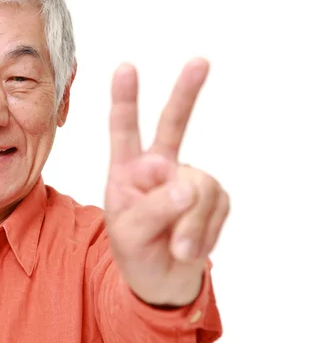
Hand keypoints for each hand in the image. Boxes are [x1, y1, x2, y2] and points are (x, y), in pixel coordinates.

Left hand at [104, 58, 229, 306]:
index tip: (126, 67)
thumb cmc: (136, 250)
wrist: (161, 280)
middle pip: (173, 125)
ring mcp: (187, 180)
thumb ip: (155, 208)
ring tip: (178, 247)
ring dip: (192, 224)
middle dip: (186, 93)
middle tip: (200, 62)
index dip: (125, 100)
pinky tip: (190, 246)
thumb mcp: (130, 233)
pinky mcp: (212, 197)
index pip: (124, 131)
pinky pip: (217, 207)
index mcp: (127, 170)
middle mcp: (159, 167)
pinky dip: (205, 232)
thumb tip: (190, 186)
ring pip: (201, 187)